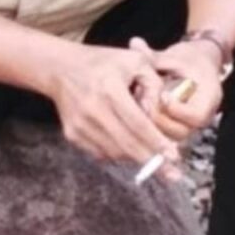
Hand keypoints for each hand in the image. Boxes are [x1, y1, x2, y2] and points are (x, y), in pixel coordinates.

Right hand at [49, 43, 179, 169]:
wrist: (61, 69)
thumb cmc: (102, 63)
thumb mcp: (134, 60)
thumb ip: (154, 83)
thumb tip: (165, 110)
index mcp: (109, 89)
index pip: (137, 123)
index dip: (156, 142)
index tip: (173, 156)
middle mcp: (92, 109)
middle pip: (127, 144)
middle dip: (152, 161)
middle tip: (172, 174)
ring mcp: (80, 125)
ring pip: (115, 153)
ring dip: (136, 157)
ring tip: (152, 156)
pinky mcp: (73, 134)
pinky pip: (101, 153)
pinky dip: (118, 153)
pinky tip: (128, 145)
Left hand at [129, 37, 223, 142]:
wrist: (198, 64)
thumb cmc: (188, 59)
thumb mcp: (172, 55)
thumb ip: (153, 54)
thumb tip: (134, 43)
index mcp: (209, 98)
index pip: (197, 117)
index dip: (177, 110)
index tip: (162, 95)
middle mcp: (202, 116)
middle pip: (181, 133)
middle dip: (159, 120)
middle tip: (143, 104)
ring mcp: (189, 126)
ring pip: (170, 138)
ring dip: (151, 126)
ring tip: (138, 108)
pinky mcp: (177, 129)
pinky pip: (163, 137)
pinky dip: (149, 129)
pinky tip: (135, 114)